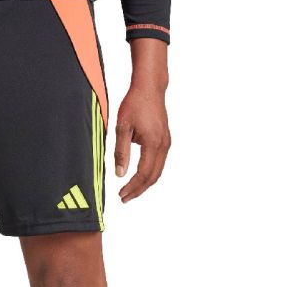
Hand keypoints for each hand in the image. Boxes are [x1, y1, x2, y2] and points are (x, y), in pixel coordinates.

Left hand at [114, 84, 170, 203]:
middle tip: (124, 198)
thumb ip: (121, 152)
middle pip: (153, 177)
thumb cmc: (134, 104)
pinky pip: (159, 163)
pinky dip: (149, 173)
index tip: (121, 195)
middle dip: (139, 190)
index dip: (132, 187)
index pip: (143, 174)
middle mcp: (163, 145)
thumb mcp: (122, 128)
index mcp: (153, 143)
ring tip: (130, 190)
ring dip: (144, 183)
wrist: (150, 87)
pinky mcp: (165, 140)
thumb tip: (120, 174)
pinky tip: (138, 177)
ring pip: (158, 171)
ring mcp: (166, 143)